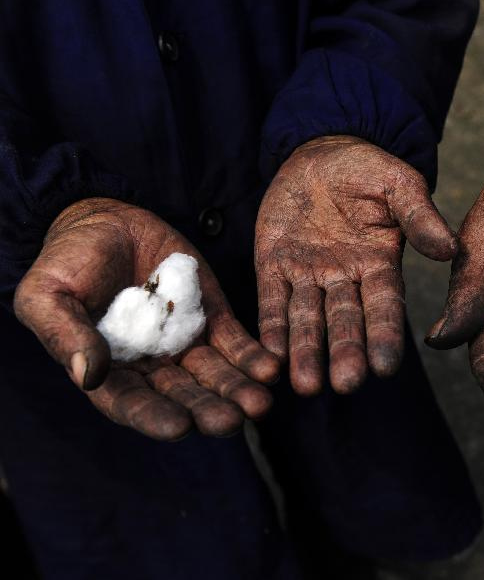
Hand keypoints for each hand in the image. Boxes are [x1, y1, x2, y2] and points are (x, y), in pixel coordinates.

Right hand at [14, 198, 278, 439]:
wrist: (104, 220)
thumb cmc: (66, 261)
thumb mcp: (48, 295)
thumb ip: (66, 335)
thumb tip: (87, 375)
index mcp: (109, 370)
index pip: (132, 403)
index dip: (154, 417)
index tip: (178, 427)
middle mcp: (151, 366)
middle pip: (183, 396)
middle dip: (207, 410)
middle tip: (232, 421)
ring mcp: (185, 343)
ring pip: (215, 374)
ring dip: (237, 390)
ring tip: (261, 403)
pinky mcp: (211, 317)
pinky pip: (235, 342)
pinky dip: (253, 356)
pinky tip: (271, 368)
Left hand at [255, 136, 456, 393]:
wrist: (320, 151)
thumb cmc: (367, 168)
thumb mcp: (398, 184)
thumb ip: (420, 216)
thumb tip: (450, 250)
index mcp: (380, 264)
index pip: (385, 306)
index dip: (385, 335)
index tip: (386, 366)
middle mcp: (345, 279)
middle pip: (346, 322)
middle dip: (346, 353)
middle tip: (345, 384)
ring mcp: (308, 276)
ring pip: (308, 320)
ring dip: (306, 353)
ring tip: (306, 386)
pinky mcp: (273, 267)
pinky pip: (272, 303)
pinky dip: (271, 329)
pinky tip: (268, 356)